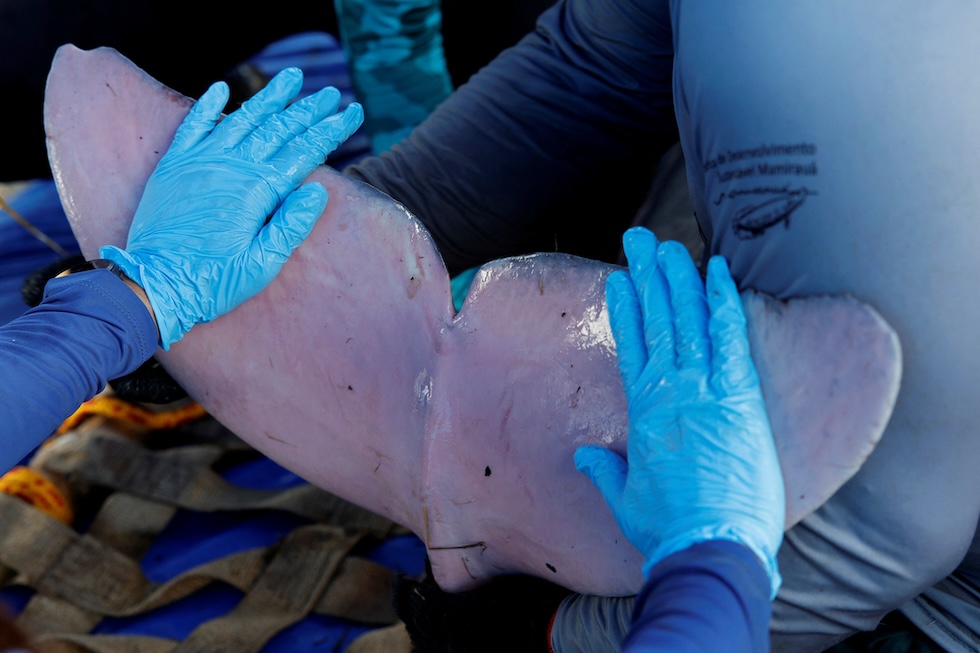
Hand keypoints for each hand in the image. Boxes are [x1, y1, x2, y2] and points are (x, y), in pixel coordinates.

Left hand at [101, 67, 363, 348]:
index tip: (353, 111)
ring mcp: (200, 162)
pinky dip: (208, 105)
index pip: (303, 151)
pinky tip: (222, 88)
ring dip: (269, 97)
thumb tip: (317, 189)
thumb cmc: (212, 282)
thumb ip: (290, 225)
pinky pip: (193, 125)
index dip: (331, 130)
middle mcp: (230, 167)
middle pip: (278, 129)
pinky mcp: (174, 167)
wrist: (153, 285)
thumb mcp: (261, 265)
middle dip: (308, 109)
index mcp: (256, 191)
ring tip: (291, 76)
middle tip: (329, 92)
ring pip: (242, 118)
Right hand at [574, 227, 783, 596]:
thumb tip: (586, 454)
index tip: (620, 278)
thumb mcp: (626, 498)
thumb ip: (605, 470)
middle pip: (657, 321)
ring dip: (678, 279)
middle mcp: (671, 391)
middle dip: (648, 276)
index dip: (625, 308)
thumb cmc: (668, 529)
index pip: (631, 345)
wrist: (711, 547)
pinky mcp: (740, 398)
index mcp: (643, 411)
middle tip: (640, 239)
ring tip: (669, 245)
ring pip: (688, 320)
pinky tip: (717, 271)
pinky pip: (731, 337)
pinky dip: (723, 302)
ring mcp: (705, 390)